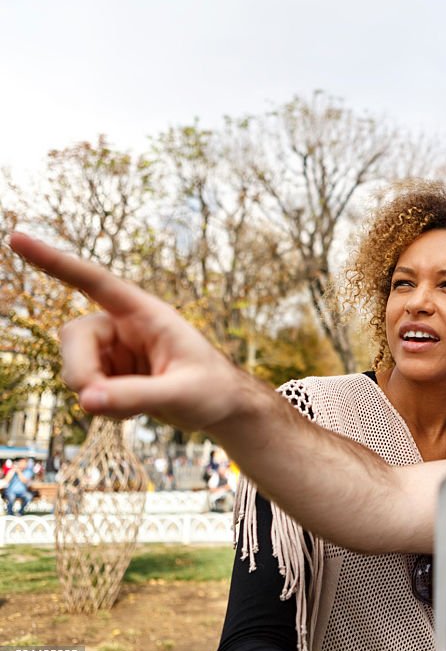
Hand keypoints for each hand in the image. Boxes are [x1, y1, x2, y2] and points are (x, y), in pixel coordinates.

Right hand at [8, 232, 247, 430]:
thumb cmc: (211, 390)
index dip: (55, 261)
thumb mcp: (180, 393)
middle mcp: (123, 326)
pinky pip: (86, 389)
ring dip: (94, 394)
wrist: (220, 409)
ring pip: (74, 367)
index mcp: (145, 313)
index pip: (94, 282)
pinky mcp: (109, 373)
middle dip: (80, 371)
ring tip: (135, 408)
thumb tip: (87, 398)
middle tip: (98, 401)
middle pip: (73, 336)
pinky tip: (133, 411)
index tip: (17, 239)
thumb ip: (136, 395)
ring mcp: (114, 351)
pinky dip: (102, 406)